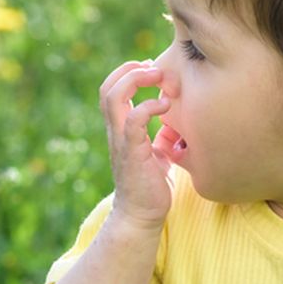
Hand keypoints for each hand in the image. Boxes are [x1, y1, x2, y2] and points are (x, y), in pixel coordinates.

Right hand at [98, 61, 175, 228]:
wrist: (142, 216)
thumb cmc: (151, 187)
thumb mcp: (157, 154)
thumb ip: (159, 135)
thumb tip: (176, 120)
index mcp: (120, 130)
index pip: (111, 91)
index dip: (127, 73)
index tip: (151, 69)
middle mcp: (115, 132)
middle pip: (107, 88)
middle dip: (129, 70)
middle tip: (153, 67)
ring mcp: (121, 141)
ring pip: (113, 97)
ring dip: (135, 79)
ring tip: (157, 77)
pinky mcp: (132, 152)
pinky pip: (133, 119)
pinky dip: (149, 105)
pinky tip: (166, 105)